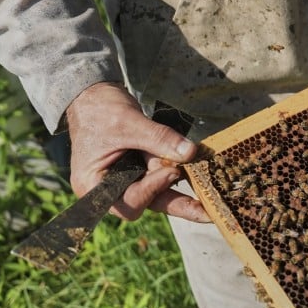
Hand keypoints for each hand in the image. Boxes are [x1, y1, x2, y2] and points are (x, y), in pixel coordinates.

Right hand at [65, 82, 209, 222]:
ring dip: (185, 191)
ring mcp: (128, 180)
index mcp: (94, 186)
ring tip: (213, 195)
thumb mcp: (128, 122)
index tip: (172, 171)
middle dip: (180, 204)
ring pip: (161, 193)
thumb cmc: (100, 109)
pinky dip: (180, 172)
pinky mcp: (142, 170)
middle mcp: (111, 190)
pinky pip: (163, 176)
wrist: (95, 96)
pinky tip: (203, 176)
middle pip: (149, 203)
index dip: (152, 189)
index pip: (129, 202)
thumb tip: (189, 153)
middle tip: (208, 211)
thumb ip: (158, 138)